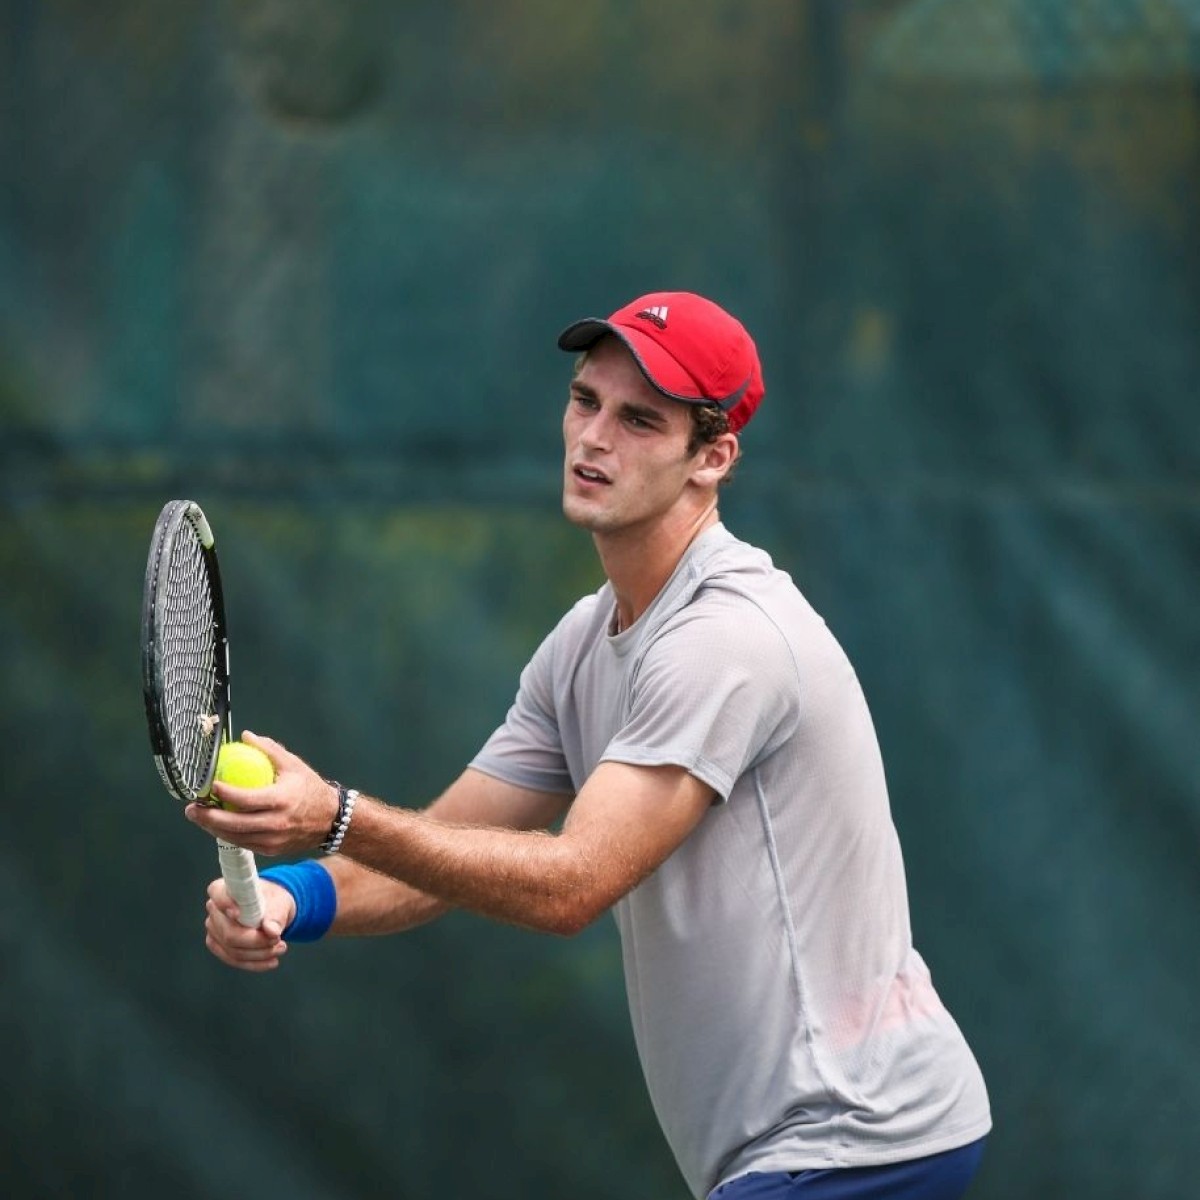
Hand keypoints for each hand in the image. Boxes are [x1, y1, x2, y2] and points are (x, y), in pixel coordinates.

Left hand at [185, 731, 337, 857]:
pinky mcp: (271, 850)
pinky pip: (244, 843)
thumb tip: (245, 736)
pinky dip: (228, 835)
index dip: (224, 793)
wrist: (332, 820)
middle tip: (192, 808)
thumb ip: (269, 749)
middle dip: (208, 817)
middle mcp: (276, 823)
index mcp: (281, 800)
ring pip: (235, 837)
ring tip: (198, 817)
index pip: (246, 799)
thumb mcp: (294, 765)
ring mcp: (273, 840)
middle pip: (234, 824)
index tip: (209, 785)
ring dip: (213, 828)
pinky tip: (217, 825)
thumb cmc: (310, 789)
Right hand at [205, 876, 295, 971]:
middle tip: (278, 940)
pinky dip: (255, 963)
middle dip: (256, 941)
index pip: (217, 893)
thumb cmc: (272, 901)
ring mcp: (214, 930)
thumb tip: (271, 931)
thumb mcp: (279, 903)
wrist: (273, 910)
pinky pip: (234, 959)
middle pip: (229, 933)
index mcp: (224, 889)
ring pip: (233, 950)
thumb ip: (275, 916)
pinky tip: (271, 961)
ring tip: (280, 948)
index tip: (239, 914)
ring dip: (259, 954)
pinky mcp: (219, 945)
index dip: (226, 904)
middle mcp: (214, 910)